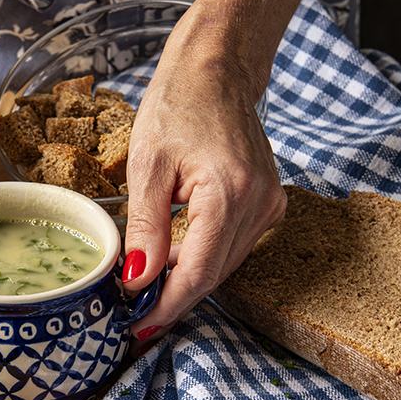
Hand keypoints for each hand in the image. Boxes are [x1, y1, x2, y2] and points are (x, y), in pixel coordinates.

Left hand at [121, 9, 285, 355]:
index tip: (137, 330)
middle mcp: (261, 204)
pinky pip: (230, 245)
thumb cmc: (178, 104)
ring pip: (222, 263)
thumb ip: (144, 228)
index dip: (167, 307)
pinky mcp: (266, 203)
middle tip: (131, 316)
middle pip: (213, 274)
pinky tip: (171, 259)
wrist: (216, 69)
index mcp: (230, 193)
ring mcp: (269, 204)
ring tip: (143, 290)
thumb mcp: (147, 166)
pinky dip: (200, 257)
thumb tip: (137, 281)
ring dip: (184, 279)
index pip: (199, 272)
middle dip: (171, 298)